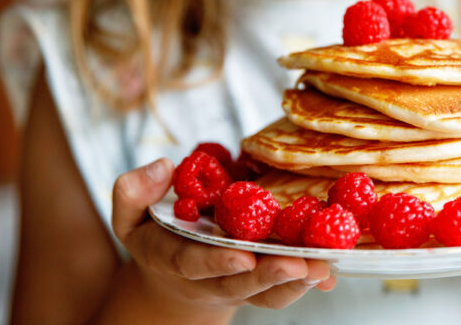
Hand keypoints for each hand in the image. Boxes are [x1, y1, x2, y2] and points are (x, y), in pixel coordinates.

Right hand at [111, 158, 336, 314]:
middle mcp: (209, 279)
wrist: (171, 276)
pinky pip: (284, 289)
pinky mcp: (260, 284)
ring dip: (297, 282)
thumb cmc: (155, 234)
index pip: (194, 264)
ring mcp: (237, 284)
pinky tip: (331, 273)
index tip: (242, 257)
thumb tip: (163, 166)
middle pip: (241, 285)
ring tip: (324, 268)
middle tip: (299, 264)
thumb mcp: (130, 212)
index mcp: (173, 259)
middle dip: (270, 276)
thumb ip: (134, 191)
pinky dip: (309, 282)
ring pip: (267, 293)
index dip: (217, 263)